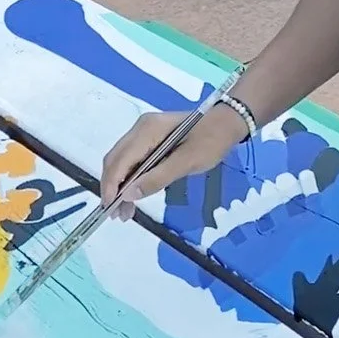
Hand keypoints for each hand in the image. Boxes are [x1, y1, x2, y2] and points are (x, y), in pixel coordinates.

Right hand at [100, 106, 243, 217]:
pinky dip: (130, 178)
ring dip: (120, 186)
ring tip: (125, 211)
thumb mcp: (188, 162)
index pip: (119, 160)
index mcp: (148, 130)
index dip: (111, 186)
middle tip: (117, 215)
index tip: (110, 210)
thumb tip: (128, 195)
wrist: (228, 122)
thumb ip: (157, 178)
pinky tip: (135, 194)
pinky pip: (133, 159)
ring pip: (122, 161)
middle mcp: (140, 128)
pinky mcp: (150, 139)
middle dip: (112, 188)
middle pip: (115, 160)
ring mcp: (144, 132)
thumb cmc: (211, 141)